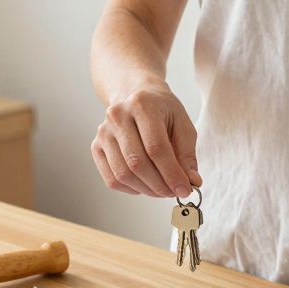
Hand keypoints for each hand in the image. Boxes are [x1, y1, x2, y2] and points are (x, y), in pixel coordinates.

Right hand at [90, 83, 200, 197]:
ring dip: (146, 189)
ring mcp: (103, 132)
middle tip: (174, 192)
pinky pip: (112, 179)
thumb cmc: (162, 111)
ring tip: (162, 190)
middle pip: (137, 163)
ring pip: (123, 174)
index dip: (171, 173)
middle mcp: (118, 116)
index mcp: (142, 105)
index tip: (185, 189)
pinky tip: (145, 185)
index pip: (156, 147)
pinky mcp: (96, 146)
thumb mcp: (182, 124)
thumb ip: (187, 154)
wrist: (135, 95)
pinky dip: (131, 189)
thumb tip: (192, 182)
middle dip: (159, 185)